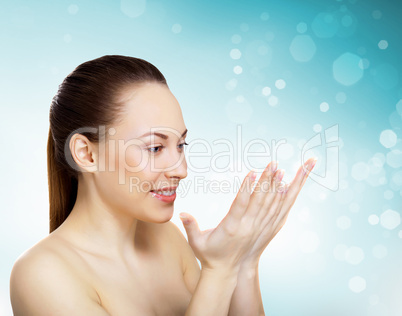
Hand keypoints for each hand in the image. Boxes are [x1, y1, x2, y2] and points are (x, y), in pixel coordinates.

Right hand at [179, 158, 315, 271]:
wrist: (226, 272)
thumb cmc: (209, 254)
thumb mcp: (196, 242)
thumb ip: (190, 226)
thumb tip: (180, 214)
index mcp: (231, 227)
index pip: (240, 203)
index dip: (247, 187)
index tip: (253, 171)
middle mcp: (248, 227)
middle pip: (259, 201)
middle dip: (266, 180)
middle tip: (272, 163)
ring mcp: (258, 229)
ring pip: (270, 205)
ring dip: (275, 187)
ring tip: (280, 170)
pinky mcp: (265, 231)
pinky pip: (276, 213)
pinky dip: (281, 199)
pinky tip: (285, 186)